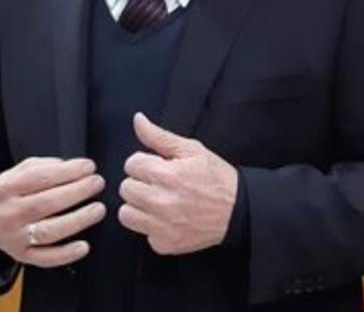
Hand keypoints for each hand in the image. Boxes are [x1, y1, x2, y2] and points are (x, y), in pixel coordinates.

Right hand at [0, 157, 105, 267]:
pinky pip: (45, 259)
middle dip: (76, 192)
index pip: (38, 178)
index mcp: (5, 188)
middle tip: (96, 184)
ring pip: (48, 231)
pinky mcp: (22, 255)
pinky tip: (83, 246)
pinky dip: (66, 254)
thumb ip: (44, 166)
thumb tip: (73, 167)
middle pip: (45, 204)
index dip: (66, 172)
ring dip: (77, 220)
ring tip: (97, 209)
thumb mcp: (20, 171)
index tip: (88, 167)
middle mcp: (8, 214)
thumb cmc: (13, 192)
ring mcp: (14, 237)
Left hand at [119, 112, 237, 254]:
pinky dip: (153, 227)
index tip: (158, 168)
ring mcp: (161, 226)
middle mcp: (159, 202)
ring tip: (158, 202)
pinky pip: (143, 234)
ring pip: (126, 214)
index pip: (130, 164)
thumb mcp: (192, 150)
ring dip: (139, 207)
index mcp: (164, 174)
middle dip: (140, 183)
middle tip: (160, 185)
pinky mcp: (164, 244)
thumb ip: (159, 136)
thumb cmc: (216, 178)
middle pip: (125, 188)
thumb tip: (137, 120)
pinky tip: (169, 219)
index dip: (145, 163)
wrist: (238, 211)